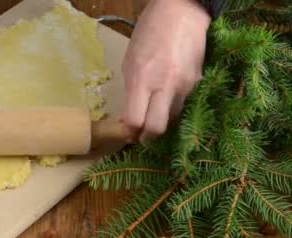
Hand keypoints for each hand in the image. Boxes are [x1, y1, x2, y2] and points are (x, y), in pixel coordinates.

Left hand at [120, 0, 210, 142]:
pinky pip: (184, 105)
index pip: (136, 120)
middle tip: (141, 135)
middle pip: (157, 128)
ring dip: (161, 122)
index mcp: (142, 78)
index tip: (127, 133)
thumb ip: (130, 92)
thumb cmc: (148, 34)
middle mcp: (165, 85)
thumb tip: (128, 119)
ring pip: (173, 120)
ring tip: (153, 116)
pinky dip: (173, 109)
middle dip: (147, 137)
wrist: (182, 11)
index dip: (130, 132)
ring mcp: (185, 85)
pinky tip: (166, 101)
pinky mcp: (198, 83)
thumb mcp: (130, 62)